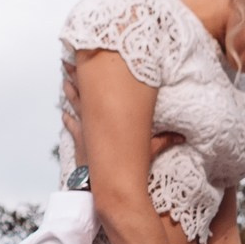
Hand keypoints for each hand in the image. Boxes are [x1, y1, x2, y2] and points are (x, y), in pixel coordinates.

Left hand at [59, 67, 182, 169]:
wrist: (102, 184)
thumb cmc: (123, 167)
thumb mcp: (147, 151)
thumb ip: (163, 141)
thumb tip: (181, 136)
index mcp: (109, 116)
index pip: (100, 89)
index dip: (94, 73)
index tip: (90, 59)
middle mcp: (94, 119)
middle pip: (83, 91)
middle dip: (77, 76)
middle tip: (69, 60)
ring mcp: (84, 129)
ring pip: (74, 104)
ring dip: (70, 91)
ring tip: (65, 77)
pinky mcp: (78, 141)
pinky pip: (71, 126)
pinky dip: (67, 119)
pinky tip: (63, 113)